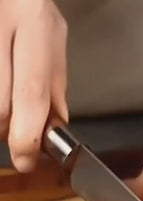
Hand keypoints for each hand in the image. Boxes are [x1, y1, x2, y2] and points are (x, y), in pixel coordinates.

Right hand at [0, 0, 67, 172]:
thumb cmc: (27, 5)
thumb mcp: (52, 36)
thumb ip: (55, 82)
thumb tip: (54, 127)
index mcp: (33, 23)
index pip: (31, 93)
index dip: (27, 136)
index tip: (27, 160)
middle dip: (9, 131)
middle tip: (18, 131)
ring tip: (6, 101)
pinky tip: (0, 91)